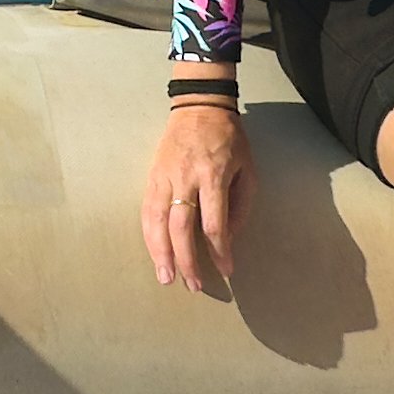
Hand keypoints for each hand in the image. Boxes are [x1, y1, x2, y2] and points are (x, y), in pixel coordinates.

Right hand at [142, 94, 252, 296]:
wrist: (199, 107)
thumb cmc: (229, 139)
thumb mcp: (247, 168)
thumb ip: (240, 205)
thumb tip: (228, 238)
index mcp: (214, 175)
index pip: (214, 222)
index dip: (220, 250)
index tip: (227, 269)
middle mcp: (186, 178)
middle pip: (181, 227)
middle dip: (186, 259)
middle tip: (193, 285)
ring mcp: (165, 177)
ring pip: (157, 221)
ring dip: (160, 253)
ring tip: (166, 277)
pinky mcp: (152, 176)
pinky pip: (146, 211)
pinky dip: (149, 235)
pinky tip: (154, 253)